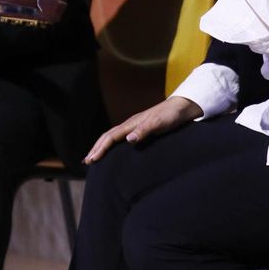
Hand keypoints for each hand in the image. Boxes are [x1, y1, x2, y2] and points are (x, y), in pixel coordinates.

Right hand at [84, 96, 201, 163]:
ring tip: (94, 157)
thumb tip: (129, 139)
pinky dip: (112, 145)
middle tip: (86, 161)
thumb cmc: (171, 116)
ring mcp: (134, 127)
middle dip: (96, 148)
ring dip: (101, 147)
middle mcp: (130, 125)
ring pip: (112, 137)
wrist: (182, 108)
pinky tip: (113, 151)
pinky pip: (120, 138)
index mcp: (132, 124)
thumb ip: (144, 131)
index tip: (92, 160)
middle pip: (107, 136)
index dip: (100, 149)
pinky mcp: (140, 130)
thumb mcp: (159, 124)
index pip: (110, 137)